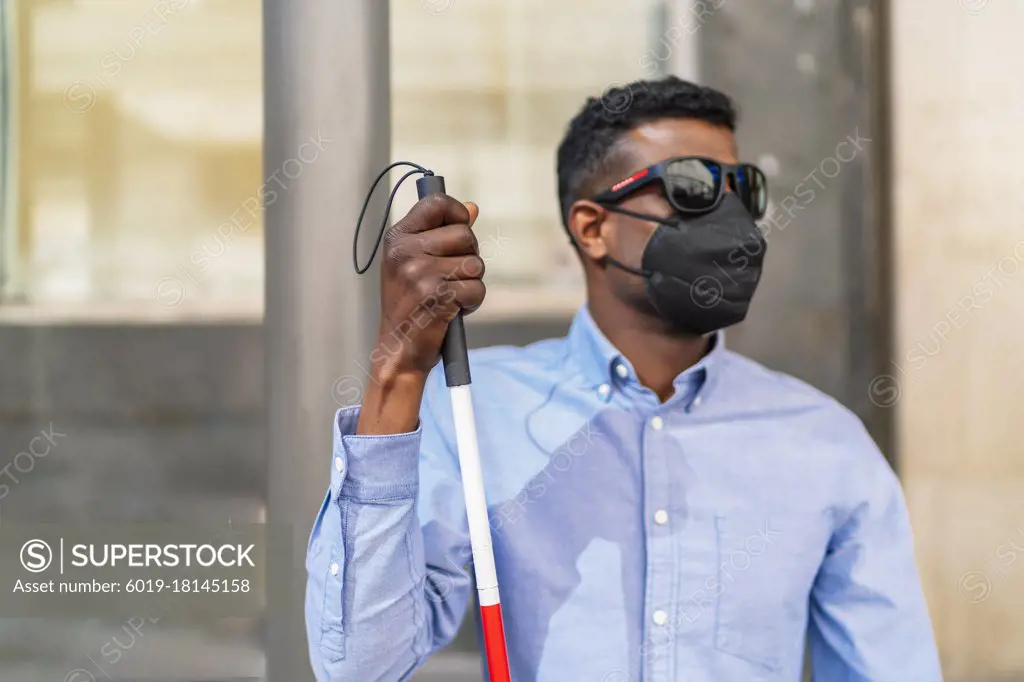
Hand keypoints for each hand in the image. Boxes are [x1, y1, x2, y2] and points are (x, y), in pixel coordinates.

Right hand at [372, 194, 482, 378]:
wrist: (398, 349)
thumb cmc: (410, 306)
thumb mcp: (416, 264)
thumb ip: (442, 234)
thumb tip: (472, 208)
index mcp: (397, 238)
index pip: (437, 203)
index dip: (458, 214)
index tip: (459, 233)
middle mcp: (404, 252)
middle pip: (465, 234)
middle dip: (469, 256)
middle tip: (452, 277)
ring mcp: (418, 274)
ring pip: (475, 263)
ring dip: (471, 283)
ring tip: (451, 296)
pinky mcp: (435, 297)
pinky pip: (476, 289)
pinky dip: (472, 303)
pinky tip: (453, 311)